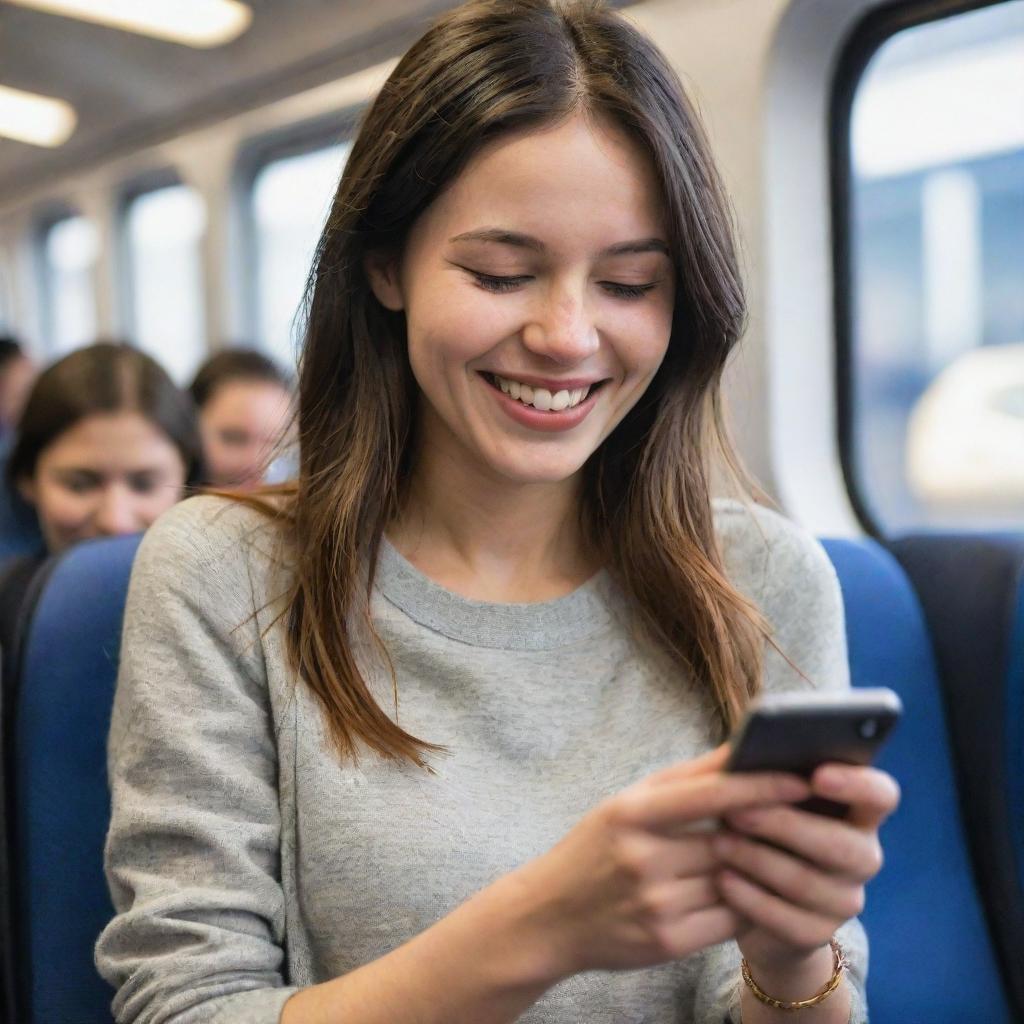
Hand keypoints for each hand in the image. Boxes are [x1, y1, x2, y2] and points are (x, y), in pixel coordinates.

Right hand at [508, 745, 811, 977]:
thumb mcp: (628, 802)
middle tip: (807, 816)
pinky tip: (753, 889)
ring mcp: (655, 903)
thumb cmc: (596, 847)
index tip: (801, 778)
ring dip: (760, 868)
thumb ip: (686, 779)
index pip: (708, 795)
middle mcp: (642, 858)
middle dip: (768, 830)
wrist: (550, 916)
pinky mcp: (668, 942)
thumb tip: (742, 747)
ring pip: (734, 881)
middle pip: (729, 841)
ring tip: (783, 851)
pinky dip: (746, 903)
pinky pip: (729, 919)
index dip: (760, 785)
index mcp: (631, 813)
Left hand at [711, 762, 900, 974]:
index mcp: (857, 811)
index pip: (880, 794)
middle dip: (785, 826)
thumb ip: (763, 770)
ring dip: (757, 860)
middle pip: (842, 845)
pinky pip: (787, 920)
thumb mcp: (761, 796)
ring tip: (718, 843)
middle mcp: (862, 855)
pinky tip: (723, 879)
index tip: (817, 775)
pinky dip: (749, 897)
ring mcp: (845, 898)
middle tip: (736, 812)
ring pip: (808, 882)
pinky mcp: (818, 933)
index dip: (856, 784)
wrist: (752, 898)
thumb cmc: (758, 826)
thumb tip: (746, 748)